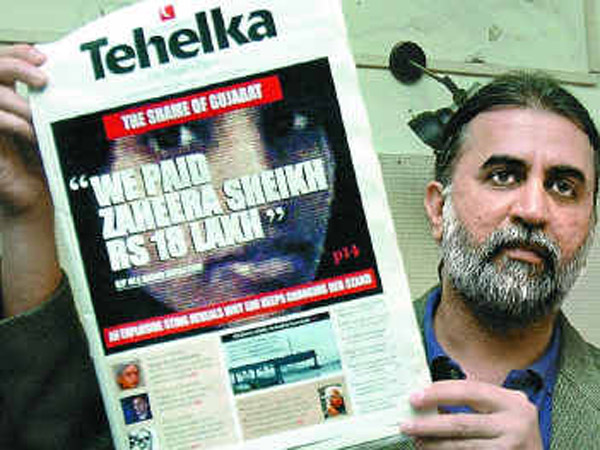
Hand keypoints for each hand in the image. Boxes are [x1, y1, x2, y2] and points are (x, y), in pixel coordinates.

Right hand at [0, 44, 59, 316]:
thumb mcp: (55, 130)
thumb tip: (74, 81)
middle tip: (42, 76)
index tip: (43, 56)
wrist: (36, 203)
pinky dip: (12, 121)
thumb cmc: (48, 168)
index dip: (17, 52)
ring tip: (40, 116)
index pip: (3, 62)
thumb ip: (56, 106)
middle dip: (14, 64)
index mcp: (8, 100)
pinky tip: (31, 132)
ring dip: (18, 101)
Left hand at [401, 380, 542, 448]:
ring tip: (416, 441)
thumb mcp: (504, 408)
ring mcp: (511, 448)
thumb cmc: (514, 428)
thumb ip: (477, 399)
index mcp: (512, 402)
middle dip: (430, 424)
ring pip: (463, 447)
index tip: (415, 397)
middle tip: (406, 424)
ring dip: (435, 445)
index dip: (439, 393)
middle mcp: (514, 425)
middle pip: (462, 423)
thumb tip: (431, 395)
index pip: (468, 391)